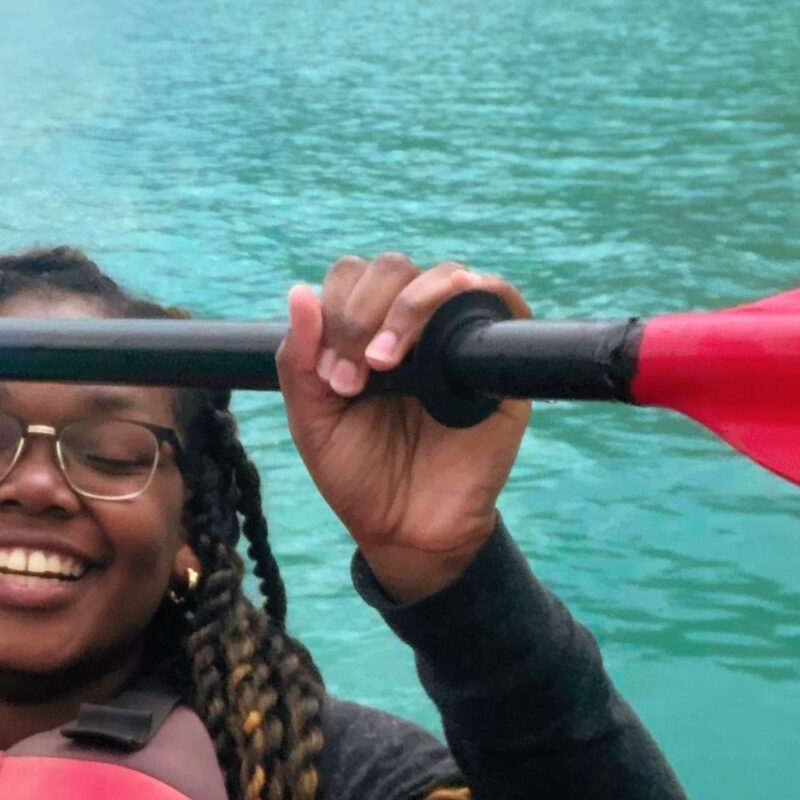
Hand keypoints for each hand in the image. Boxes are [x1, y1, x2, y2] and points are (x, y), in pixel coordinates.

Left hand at [276, 254, 531, 602]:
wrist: (406, 531)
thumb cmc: (358, 475)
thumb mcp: (312, 419)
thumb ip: (298, 360)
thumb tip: (297, 291)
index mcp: (364, 332)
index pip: (350, 277)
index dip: (334, 310)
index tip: (328, 375)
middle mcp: (412, 327)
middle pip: (392, 268)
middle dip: (362, 312)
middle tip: (352, 377)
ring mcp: (457, 339)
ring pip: (443, 276)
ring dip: (406, 307)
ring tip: (384, 363)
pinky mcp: (499, 362)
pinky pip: (502, 302)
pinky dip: (476, 295)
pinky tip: (442, 328)